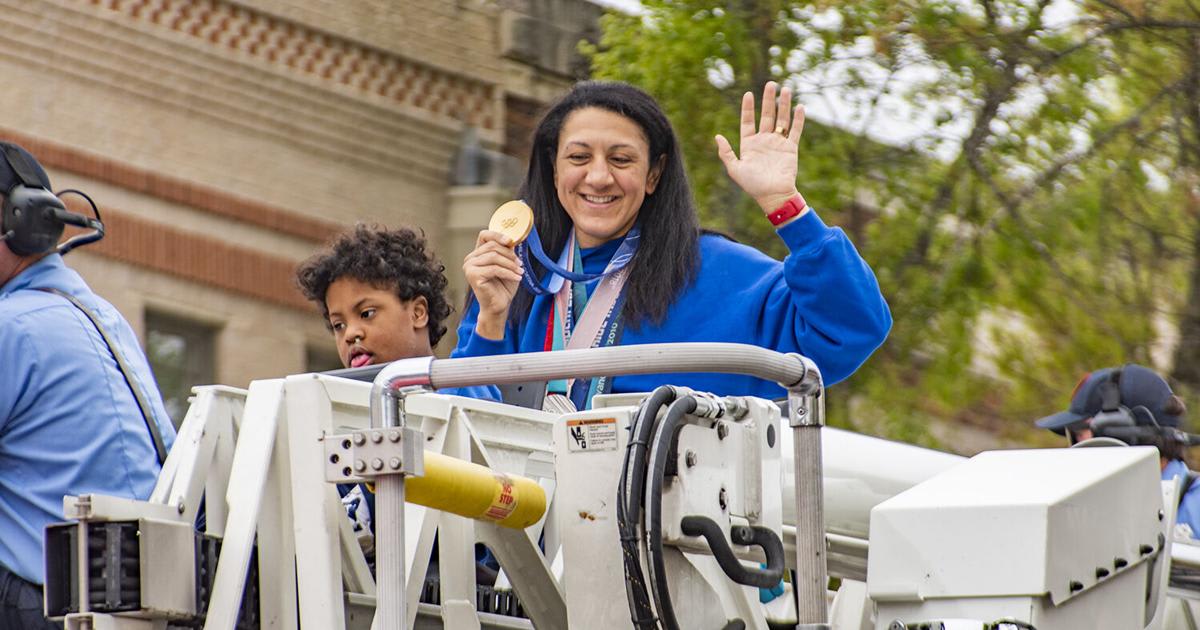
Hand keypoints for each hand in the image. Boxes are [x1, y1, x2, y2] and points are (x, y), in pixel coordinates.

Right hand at [463, 230, 523, 339]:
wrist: (499, 306)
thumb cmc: (503, 286)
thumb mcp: (508, 264)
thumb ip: (507, 251)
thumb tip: (514, 238)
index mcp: (477, 254)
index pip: (484, 235)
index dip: (497, 235)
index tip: (510, 241)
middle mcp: (470, 259)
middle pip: (492, 246)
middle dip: (509, 254)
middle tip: (520, 263)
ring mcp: (469, 267)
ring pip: (493, 257)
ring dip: (510, 264)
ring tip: (520, 271)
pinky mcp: (473, 276)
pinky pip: (494, 269)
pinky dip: (509, 273)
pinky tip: (518, 277)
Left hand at [715, 82, 805, 213]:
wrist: (773, 195)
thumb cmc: (752, 185)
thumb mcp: (735, 169)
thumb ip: (726, 153)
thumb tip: (717, 136)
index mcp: (749, 144)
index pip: (747, 121)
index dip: (748, 108)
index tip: (748, 94)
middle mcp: (764, 141)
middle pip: (766, 115)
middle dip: (768, 100)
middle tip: (771, 84)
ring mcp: (778, 143)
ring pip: (781, 119)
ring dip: (784, 105)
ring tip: (785, 89)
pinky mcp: (790, 148)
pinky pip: (795, 131)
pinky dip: (798, 119)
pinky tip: (799, 107)